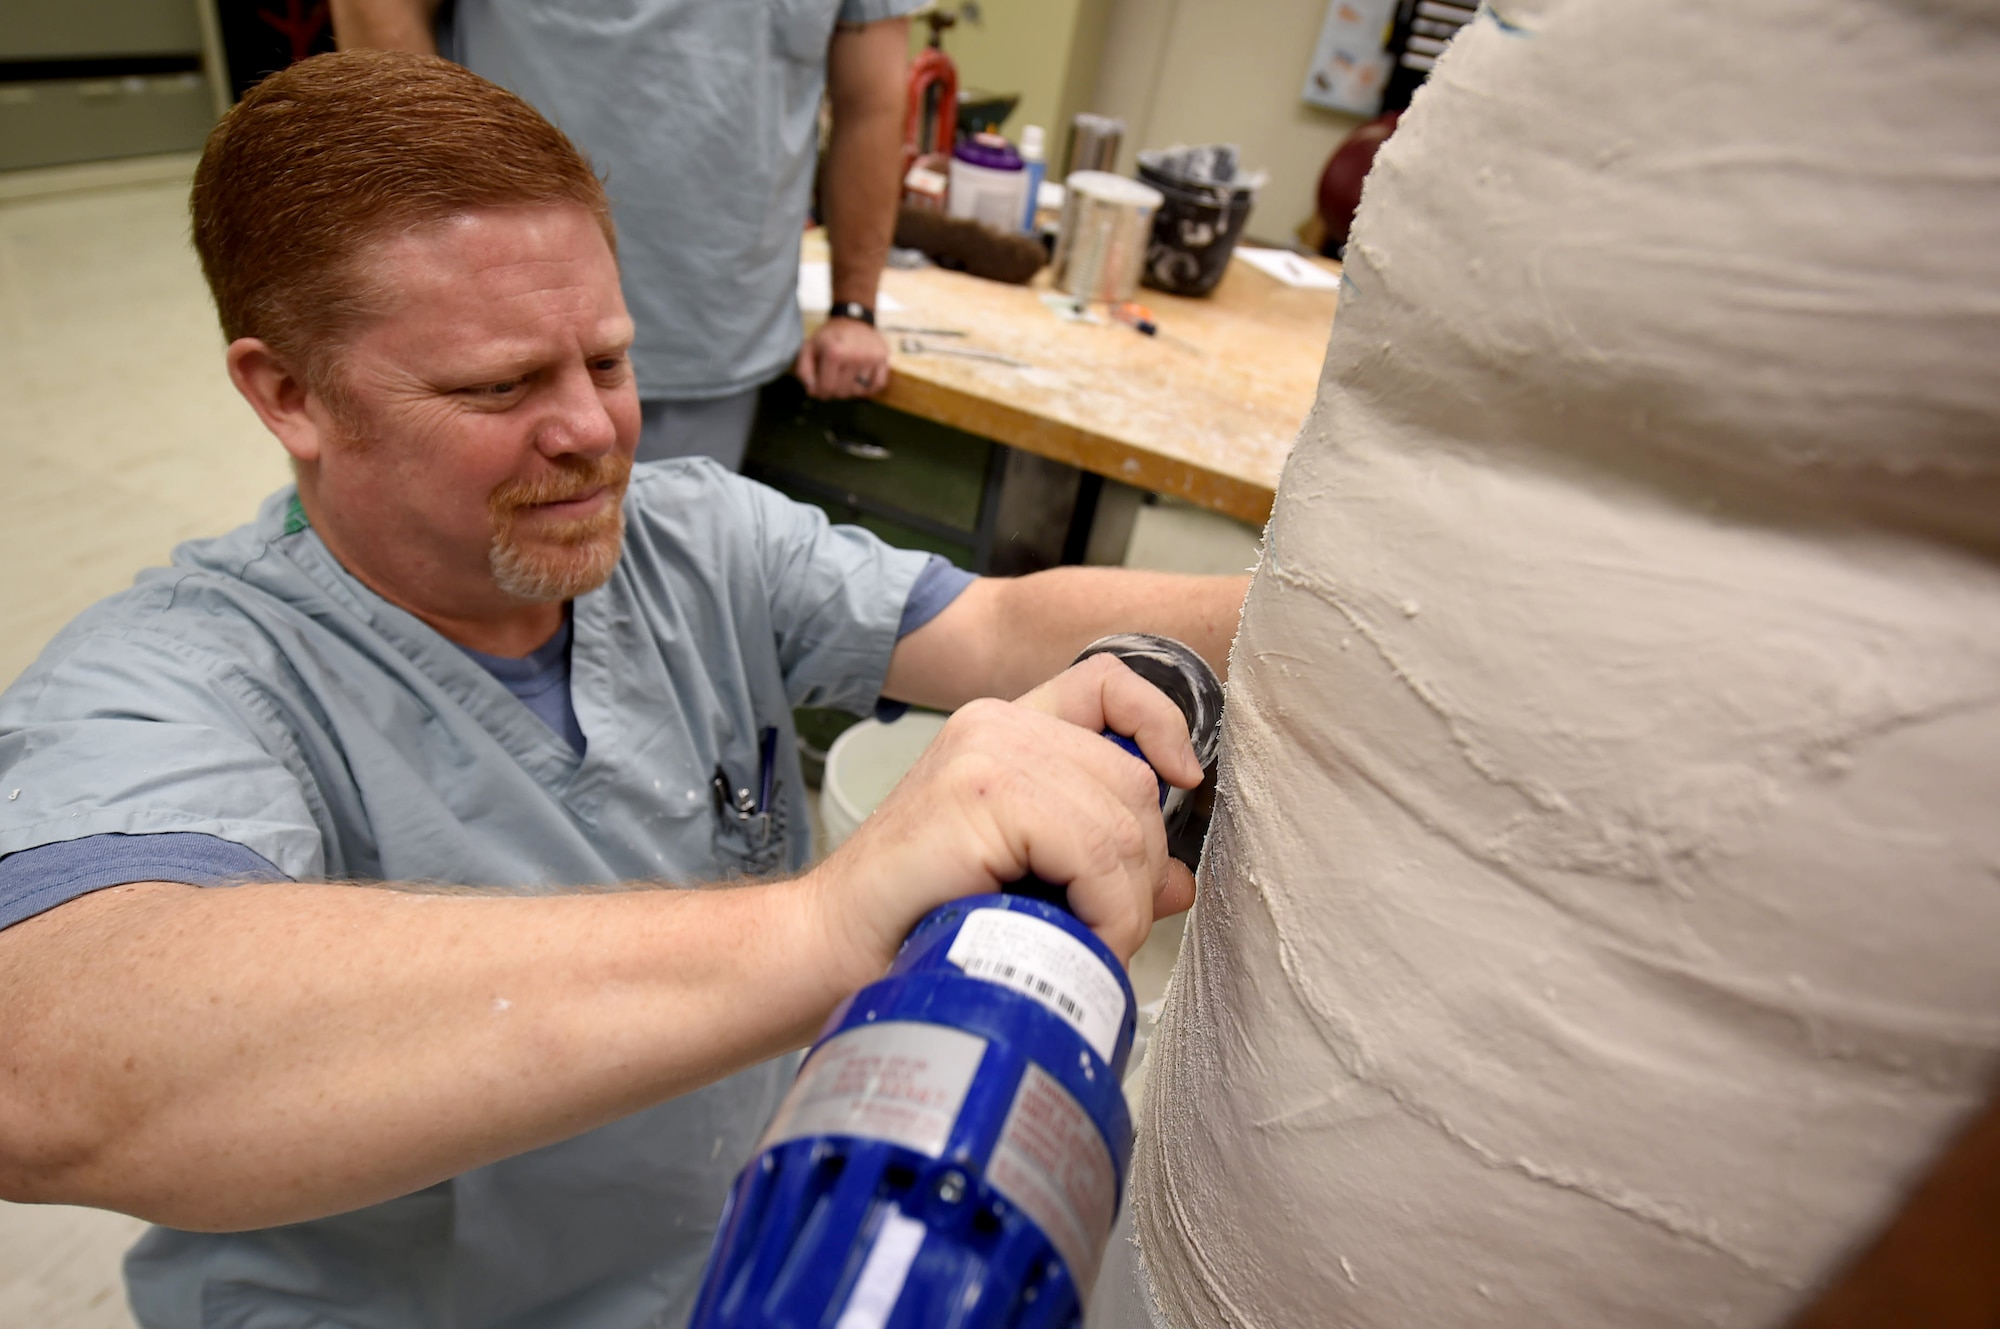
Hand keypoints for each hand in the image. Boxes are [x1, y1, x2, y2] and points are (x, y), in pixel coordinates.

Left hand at [796, 317, 890, 399]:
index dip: (820, 392)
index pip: (827, 388)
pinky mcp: (884, 358)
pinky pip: (878, 385)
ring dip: (851, 389)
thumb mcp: (809, 347)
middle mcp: (855, 355)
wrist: (853, 318)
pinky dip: (869, 387)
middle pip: (843, 392)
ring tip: (846, 376)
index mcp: (834, 352)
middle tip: (833, 381)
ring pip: (859, 391)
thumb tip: (812, 390)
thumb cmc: (830, 335)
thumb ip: (804, 370)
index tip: (819, 387)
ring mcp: (872, 357)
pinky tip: (861, 379)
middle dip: (835, 391)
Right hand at [806, 654, 1202, 990]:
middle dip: (1142, 866)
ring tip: (1091, 946)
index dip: (1160, 723)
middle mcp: (996, 724)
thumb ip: (1097, 864)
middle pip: (1131, 778)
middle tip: (1111, 927)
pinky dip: (1106, 909)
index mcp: (1004, 728)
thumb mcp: (1022, 877)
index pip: (1107, 684)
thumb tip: (1178, 882)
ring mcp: (986, 752)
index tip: (1181, 780)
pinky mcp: (979, 794)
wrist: (827, 949)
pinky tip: (1080, 940)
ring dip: (1125, 902)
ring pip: (1121, 818)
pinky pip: (1092, 848)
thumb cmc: (913, 919)